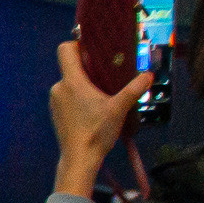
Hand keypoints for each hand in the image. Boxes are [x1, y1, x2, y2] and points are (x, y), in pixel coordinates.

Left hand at [51, 41, 153, 199]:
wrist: (79, 158)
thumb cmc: (97, 131)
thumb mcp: (119, 108)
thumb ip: (133, 89)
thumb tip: (148, 75)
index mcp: (71, 81)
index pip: (65, 50)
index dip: (78, 45)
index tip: (95, 51)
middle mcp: (58, 87)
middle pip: (71, 66)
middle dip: (89, 68)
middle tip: (108, 74)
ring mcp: (55, 100)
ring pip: (70, 82)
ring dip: (85, 84)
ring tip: (104, 93)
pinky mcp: (56, 112)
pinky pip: (67, 95)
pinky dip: (79, 96)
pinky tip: (94, 107)